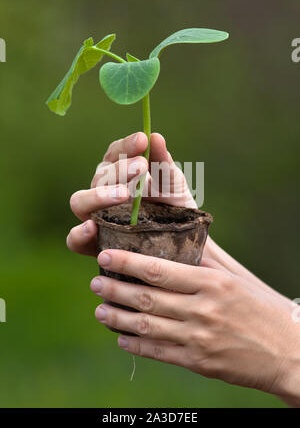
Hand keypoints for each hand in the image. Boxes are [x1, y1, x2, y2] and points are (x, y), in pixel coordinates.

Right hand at [66, 131, 195, 256]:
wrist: (184, 241)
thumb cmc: (174, 206)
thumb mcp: (173, 182)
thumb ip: (163, 161)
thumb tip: (155, 136)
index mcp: (118, 172)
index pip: (114, 153)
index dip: (126, 146)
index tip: (143, 140)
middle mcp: (101, 192)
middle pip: (99, 176)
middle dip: (120, 169)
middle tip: (142, 166)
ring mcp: (95, 218)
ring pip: (80, 202)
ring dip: (98, 196)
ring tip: (124, 194)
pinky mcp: (94, 245)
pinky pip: (75, 240)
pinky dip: (79, 234)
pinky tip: (93, 227)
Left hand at [90, 249, 299, 405]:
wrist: (290, 352)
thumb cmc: (262, 307)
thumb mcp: (237, 276)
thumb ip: (207, 257)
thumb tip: (180, 233)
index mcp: (213, 283)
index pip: (159, 270)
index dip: (127, 263)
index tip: (104, 257)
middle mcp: (203, 309)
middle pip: (147, 299)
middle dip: (115, 290)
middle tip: (95, 283)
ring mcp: (200, 339)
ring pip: (147, 327)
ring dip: (118, 319)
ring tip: (100, 311)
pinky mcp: (200, 363)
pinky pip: (159, 353)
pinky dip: (136, 345)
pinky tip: (122, 337)